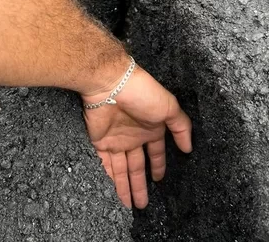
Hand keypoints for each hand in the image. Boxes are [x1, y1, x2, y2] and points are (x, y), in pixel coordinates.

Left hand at [81, 64, 192, 208]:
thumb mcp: (170, 108)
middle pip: (137, 166)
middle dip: (140, 185)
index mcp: (150, 129)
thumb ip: (181, 128)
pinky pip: (103, 163)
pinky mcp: (99, 140)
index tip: (159, 181)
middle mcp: (132, 136)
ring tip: (129, 205)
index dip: (158, 166)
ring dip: (124, 186)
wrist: (111, 83)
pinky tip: (111, 191)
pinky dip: (108, 177)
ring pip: (121, 169)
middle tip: (143, 205)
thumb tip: (189, 149)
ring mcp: (115, 139)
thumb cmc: (143, 92)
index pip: (155, 152)